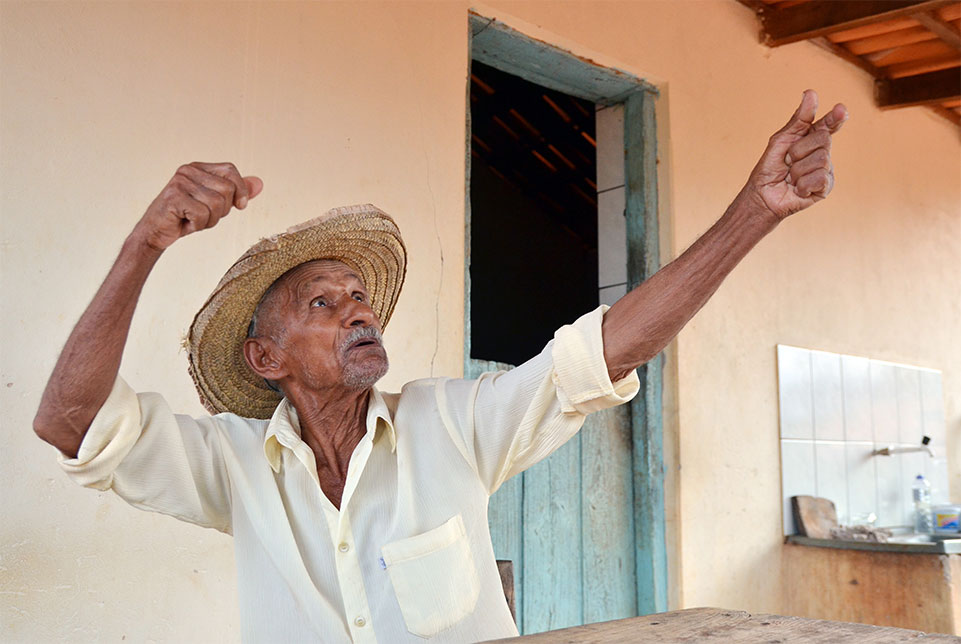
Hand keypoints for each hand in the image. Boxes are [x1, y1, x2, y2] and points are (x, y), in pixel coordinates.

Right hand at [133, 162, 263, 250]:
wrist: (156, 232)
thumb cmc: (186, 217)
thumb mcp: (216, 204)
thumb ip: (237, 192)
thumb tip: (260, 183)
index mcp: (198, 168)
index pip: (231, 170)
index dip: (241, 189)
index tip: (240, 206)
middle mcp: (188, 171)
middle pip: (227, 190)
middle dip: (222, 211)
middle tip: (204, 216)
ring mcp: (180, 182)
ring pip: (217, 204)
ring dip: (210, 220)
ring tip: (194, 219)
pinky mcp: (173, 197)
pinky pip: (203, 214)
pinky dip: (198, 225)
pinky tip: (185, 223)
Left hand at [743, 90, 847, 221]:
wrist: (763, 195)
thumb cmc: (770, 167)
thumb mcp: (781, 140)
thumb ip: (799, 119)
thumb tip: (811, 93)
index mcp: (811, 139)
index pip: (828, 125)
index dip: (835, 117)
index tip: (840, 109)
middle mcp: (822, 153)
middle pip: (823, 139)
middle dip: (799, 150)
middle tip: (788, 162)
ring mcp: (826, 170)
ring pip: (821, 160)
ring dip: (798, 170)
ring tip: (791, 177)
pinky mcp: (825, 187)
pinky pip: (820, 178)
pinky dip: (803, 184)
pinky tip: (798, 189)